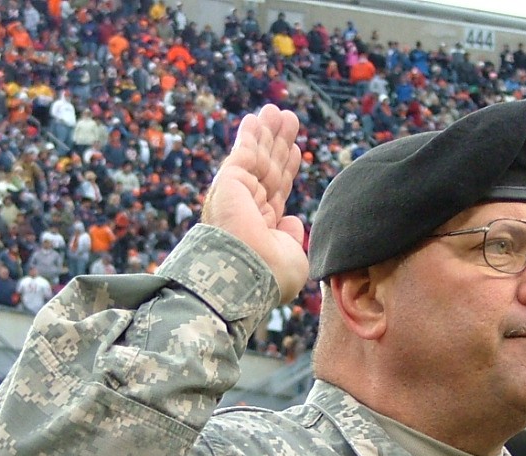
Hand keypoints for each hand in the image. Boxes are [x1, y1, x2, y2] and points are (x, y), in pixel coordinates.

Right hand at [202, 104, 307, 302]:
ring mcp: (238, 195)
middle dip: (278, 144)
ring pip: (256, 157)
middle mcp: (249, 209)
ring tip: (278, 110)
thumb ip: (293, 236)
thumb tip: (292, 220)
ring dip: (267, 133)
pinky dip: (249, 136)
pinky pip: (241, 153)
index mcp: (263, 227)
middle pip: (268, 168)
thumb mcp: (293, 257)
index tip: (296, 150)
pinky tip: (256, 118)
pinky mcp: (229, 182)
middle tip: (289, 119)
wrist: (246, 273)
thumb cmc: (272, 274)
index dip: (287, 169)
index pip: (277, 190)